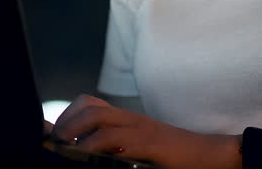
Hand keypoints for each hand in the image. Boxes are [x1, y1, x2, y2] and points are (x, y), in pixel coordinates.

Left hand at [51, 94, 234, 168]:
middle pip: (89, 105)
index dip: (68, 115)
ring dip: (75, 130)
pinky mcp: (149, 142)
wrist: (209, 156)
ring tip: (65, 146)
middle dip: (66, 122)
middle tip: (55, 141)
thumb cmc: (173, 158)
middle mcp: (131, 118)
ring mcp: (140, 127)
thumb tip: (85, 153)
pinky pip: (115, 139)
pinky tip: (86, 154)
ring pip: (98, 116)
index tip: (52, 132)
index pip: (90, 104)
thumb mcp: (139, 150)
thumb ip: (115, 149)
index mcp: (127, 119)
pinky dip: (94, 146)